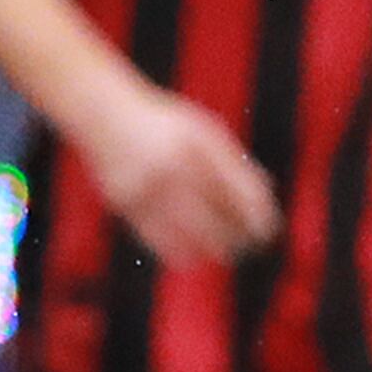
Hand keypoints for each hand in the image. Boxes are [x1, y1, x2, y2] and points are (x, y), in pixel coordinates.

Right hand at [71, 76, 279, 263]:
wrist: (104, 113)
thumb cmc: (166, 125)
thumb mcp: (204, 130)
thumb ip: (232, 161)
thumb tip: (266, 196)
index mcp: (200, 145)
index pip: (238, 189)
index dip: (256, 214)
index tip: (267, 229)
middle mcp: (174, 165)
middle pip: (215, 214)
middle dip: (238, 236)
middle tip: (251, 246)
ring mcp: (147, 184)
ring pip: (187, 232)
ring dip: (211, 248)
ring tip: (225, 255)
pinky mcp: (124, 201)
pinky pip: (155, 237)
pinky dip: (176, 251)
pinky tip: (191, 258)